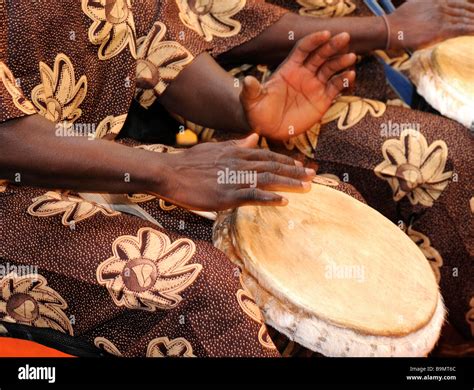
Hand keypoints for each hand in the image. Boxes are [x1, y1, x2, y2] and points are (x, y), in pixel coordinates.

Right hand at [157, 134, 315, 210]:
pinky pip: (253, 195)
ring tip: (307, 187)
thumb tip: (253, 138)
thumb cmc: (190, 162)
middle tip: (313, 175)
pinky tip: (283, 201)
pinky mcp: (227, 195)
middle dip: (294, 171)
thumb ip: (236, 144)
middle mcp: (239, 163)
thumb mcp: (215, 147)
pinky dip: (269, 197)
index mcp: (236, 152)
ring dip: (289, 183)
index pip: (267, 155)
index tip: (300, 165)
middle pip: (272, 166)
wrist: (170, 173)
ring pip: (267, 179)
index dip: (286, 161)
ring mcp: (234, 179)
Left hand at [240, 31, 355, 140]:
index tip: (325, 34)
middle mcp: (304, 74)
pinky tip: (350, 76)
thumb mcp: (251, 101)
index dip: (314, 40)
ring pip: (331, 69)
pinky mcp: (322, 100)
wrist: (267, 129)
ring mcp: (314, 86)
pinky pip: (336, 88)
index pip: (303, 49)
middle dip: (332, 45)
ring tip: (351, 57)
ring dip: (341, 62)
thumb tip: (246, 81)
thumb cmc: (257, 112)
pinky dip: (344, 81)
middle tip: (344, 37)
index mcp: (289, 69)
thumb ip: (251, 91)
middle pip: (320, 55)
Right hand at [388, 0, 473, 49]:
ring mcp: (442, 18)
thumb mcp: (414, 4)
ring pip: (465, 19)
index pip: (459, 2)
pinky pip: (462, 29)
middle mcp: (441, 7)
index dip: (470, 7)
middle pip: (464, 10)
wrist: (391, 29)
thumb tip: (425, 6)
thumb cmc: (398, 20)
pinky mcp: (440, 30)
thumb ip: (425, 4)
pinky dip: (471, 30)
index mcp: (436, 0)